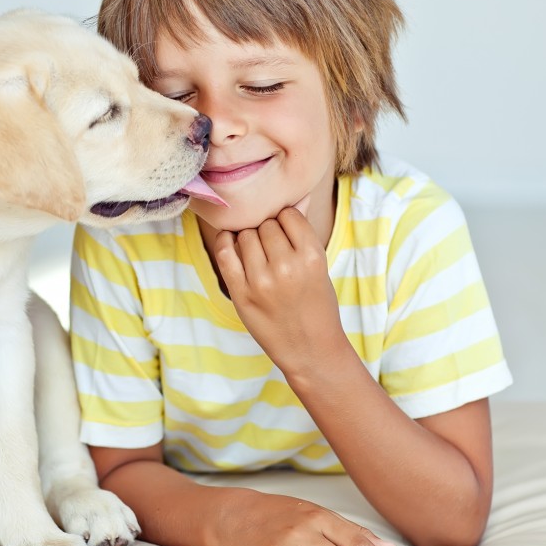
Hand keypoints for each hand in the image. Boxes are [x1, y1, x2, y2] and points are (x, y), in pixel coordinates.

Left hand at [213, 208, 348, 380]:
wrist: (310, 349)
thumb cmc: (317, 305)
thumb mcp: (320, 267)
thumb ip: (303, 234)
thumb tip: (297, 197)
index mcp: (311, 256)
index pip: (288, 215)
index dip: (285, 220)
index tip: (285, 231)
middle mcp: (286, 266)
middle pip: (265, 224)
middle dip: (267, 230)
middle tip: (271, 247)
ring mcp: (261, 280)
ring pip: (246, 235)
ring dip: (249, 238)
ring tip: (257, 253)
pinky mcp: (241, 293)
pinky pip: (225, 252)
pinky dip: (226, 242)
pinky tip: (232, 242)